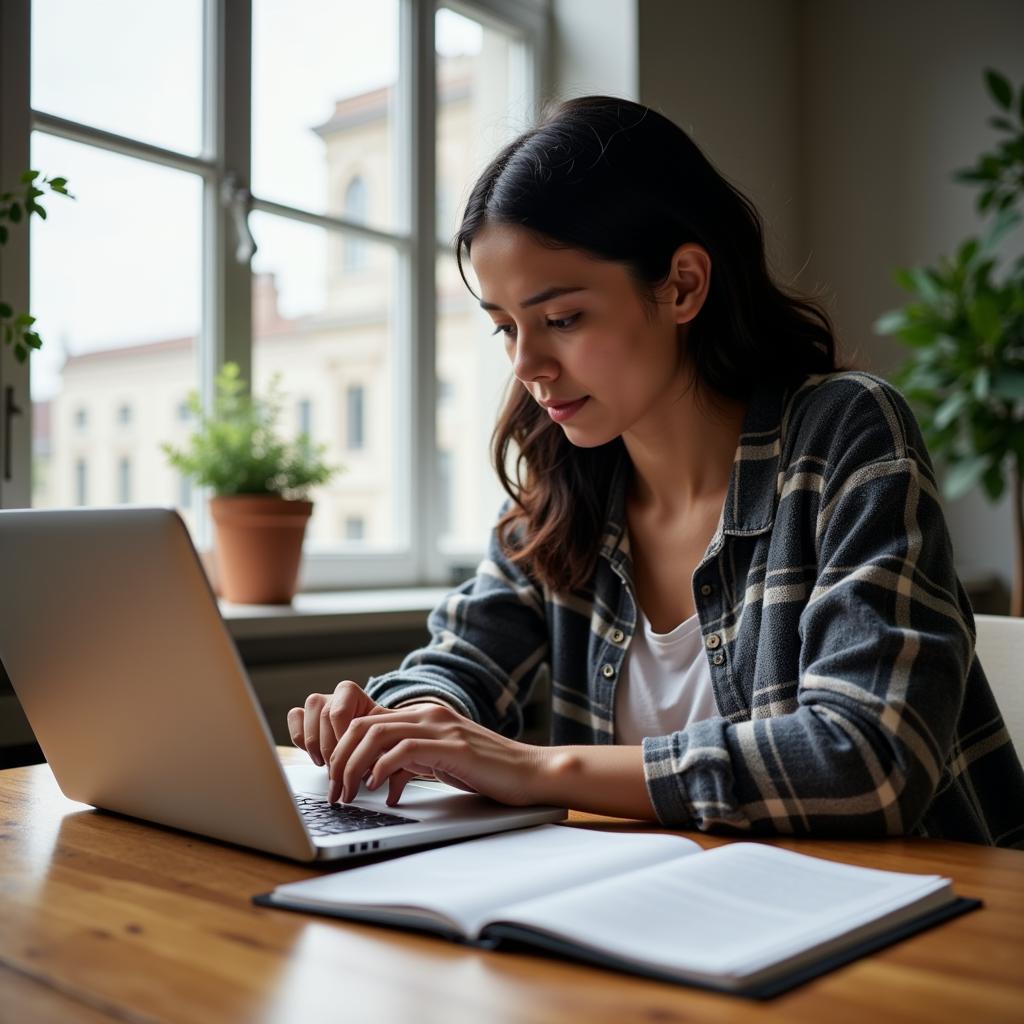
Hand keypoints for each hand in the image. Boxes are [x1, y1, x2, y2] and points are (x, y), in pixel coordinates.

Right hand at [287, 680, 387, 767]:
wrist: (368, 737)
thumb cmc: (376, 733)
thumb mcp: (382, 729)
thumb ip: (378, 733)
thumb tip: (371, 749)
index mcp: (349, 691)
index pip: (339, 712)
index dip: (342, 737)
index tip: (351, 754)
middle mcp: (330, 695)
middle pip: (322, 719)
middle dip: (330, 748)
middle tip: (341, 767)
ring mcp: (315, 705)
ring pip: (305, 721)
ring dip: (315, 748)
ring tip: (329, 762)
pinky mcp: (302, 716)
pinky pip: (294, 724)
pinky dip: (301, 742)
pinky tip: (317, 756)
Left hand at [327, 701, 542, 807]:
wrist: (530, 771)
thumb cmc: (488, 771)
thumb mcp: (441, 761)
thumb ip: (411, 760)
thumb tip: (378, 778)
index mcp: (424, 715)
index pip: (367, 721)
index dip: (343, 749)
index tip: (336, 778)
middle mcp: (428, 714)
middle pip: (363, 725)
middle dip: (340, 758)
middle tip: (335, 789)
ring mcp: (440, 727)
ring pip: (376, 734)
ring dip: (353, 765)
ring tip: (349, 791)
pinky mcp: (452, 746)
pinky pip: (403, 749)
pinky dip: (381, 768)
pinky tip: (377, 787)